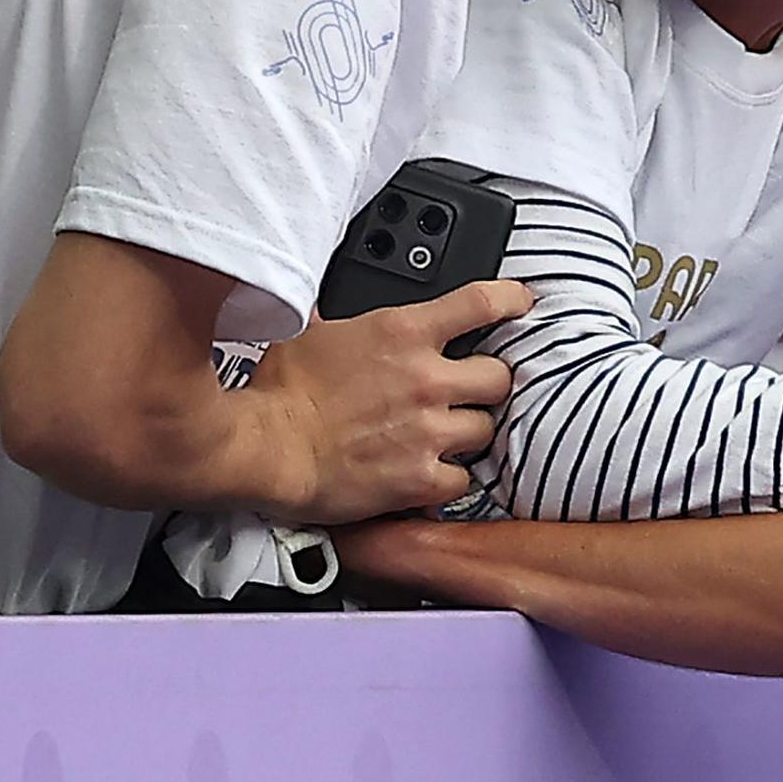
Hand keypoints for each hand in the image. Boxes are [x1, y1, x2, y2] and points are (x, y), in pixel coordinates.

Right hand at [247, 279, 532, 523]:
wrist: (262, 449)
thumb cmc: (277, 392)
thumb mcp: (310, 332)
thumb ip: (341, 320)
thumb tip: (333, 310)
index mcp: (402, 332)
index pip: (482, 302)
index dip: (511, 301)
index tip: (521, 304)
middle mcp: (426, 378)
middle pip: (499, 376)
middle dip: (487, 384)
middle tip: (468, 391)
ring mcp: (428, 430)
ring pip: (487, 429)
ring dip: (469, 433)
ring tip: (442, 436)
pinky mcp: (420, 478)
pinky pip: (463, 480)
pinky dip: (449, 480)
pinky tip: (429, 475)